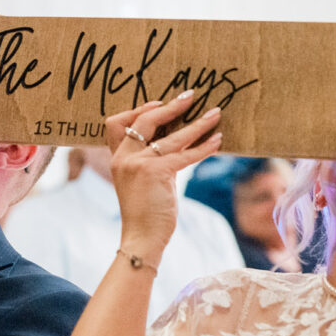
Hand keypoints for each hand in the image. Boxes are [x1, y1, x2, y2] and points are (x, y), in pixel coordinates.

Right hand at [106, 92, 223, 255]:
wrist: (141, 238)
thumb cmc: (145, 212)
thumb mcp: (141, 181)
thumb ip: (150, 160)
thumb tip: (176, 142)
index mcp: (117, 158)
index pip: (118, 123)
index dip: (139, 109)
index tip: (160, 103)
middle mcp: (124, 157)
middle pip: (145, 120)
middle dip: (170, 106)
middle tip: (190, 96)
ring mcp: (138, 164)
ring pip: (172, 136)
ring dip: (197, 123)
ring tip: (215, 114)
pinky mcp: (156, 173)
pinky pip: (185, 154)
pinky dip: (204, 147)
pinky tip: (218, 141)